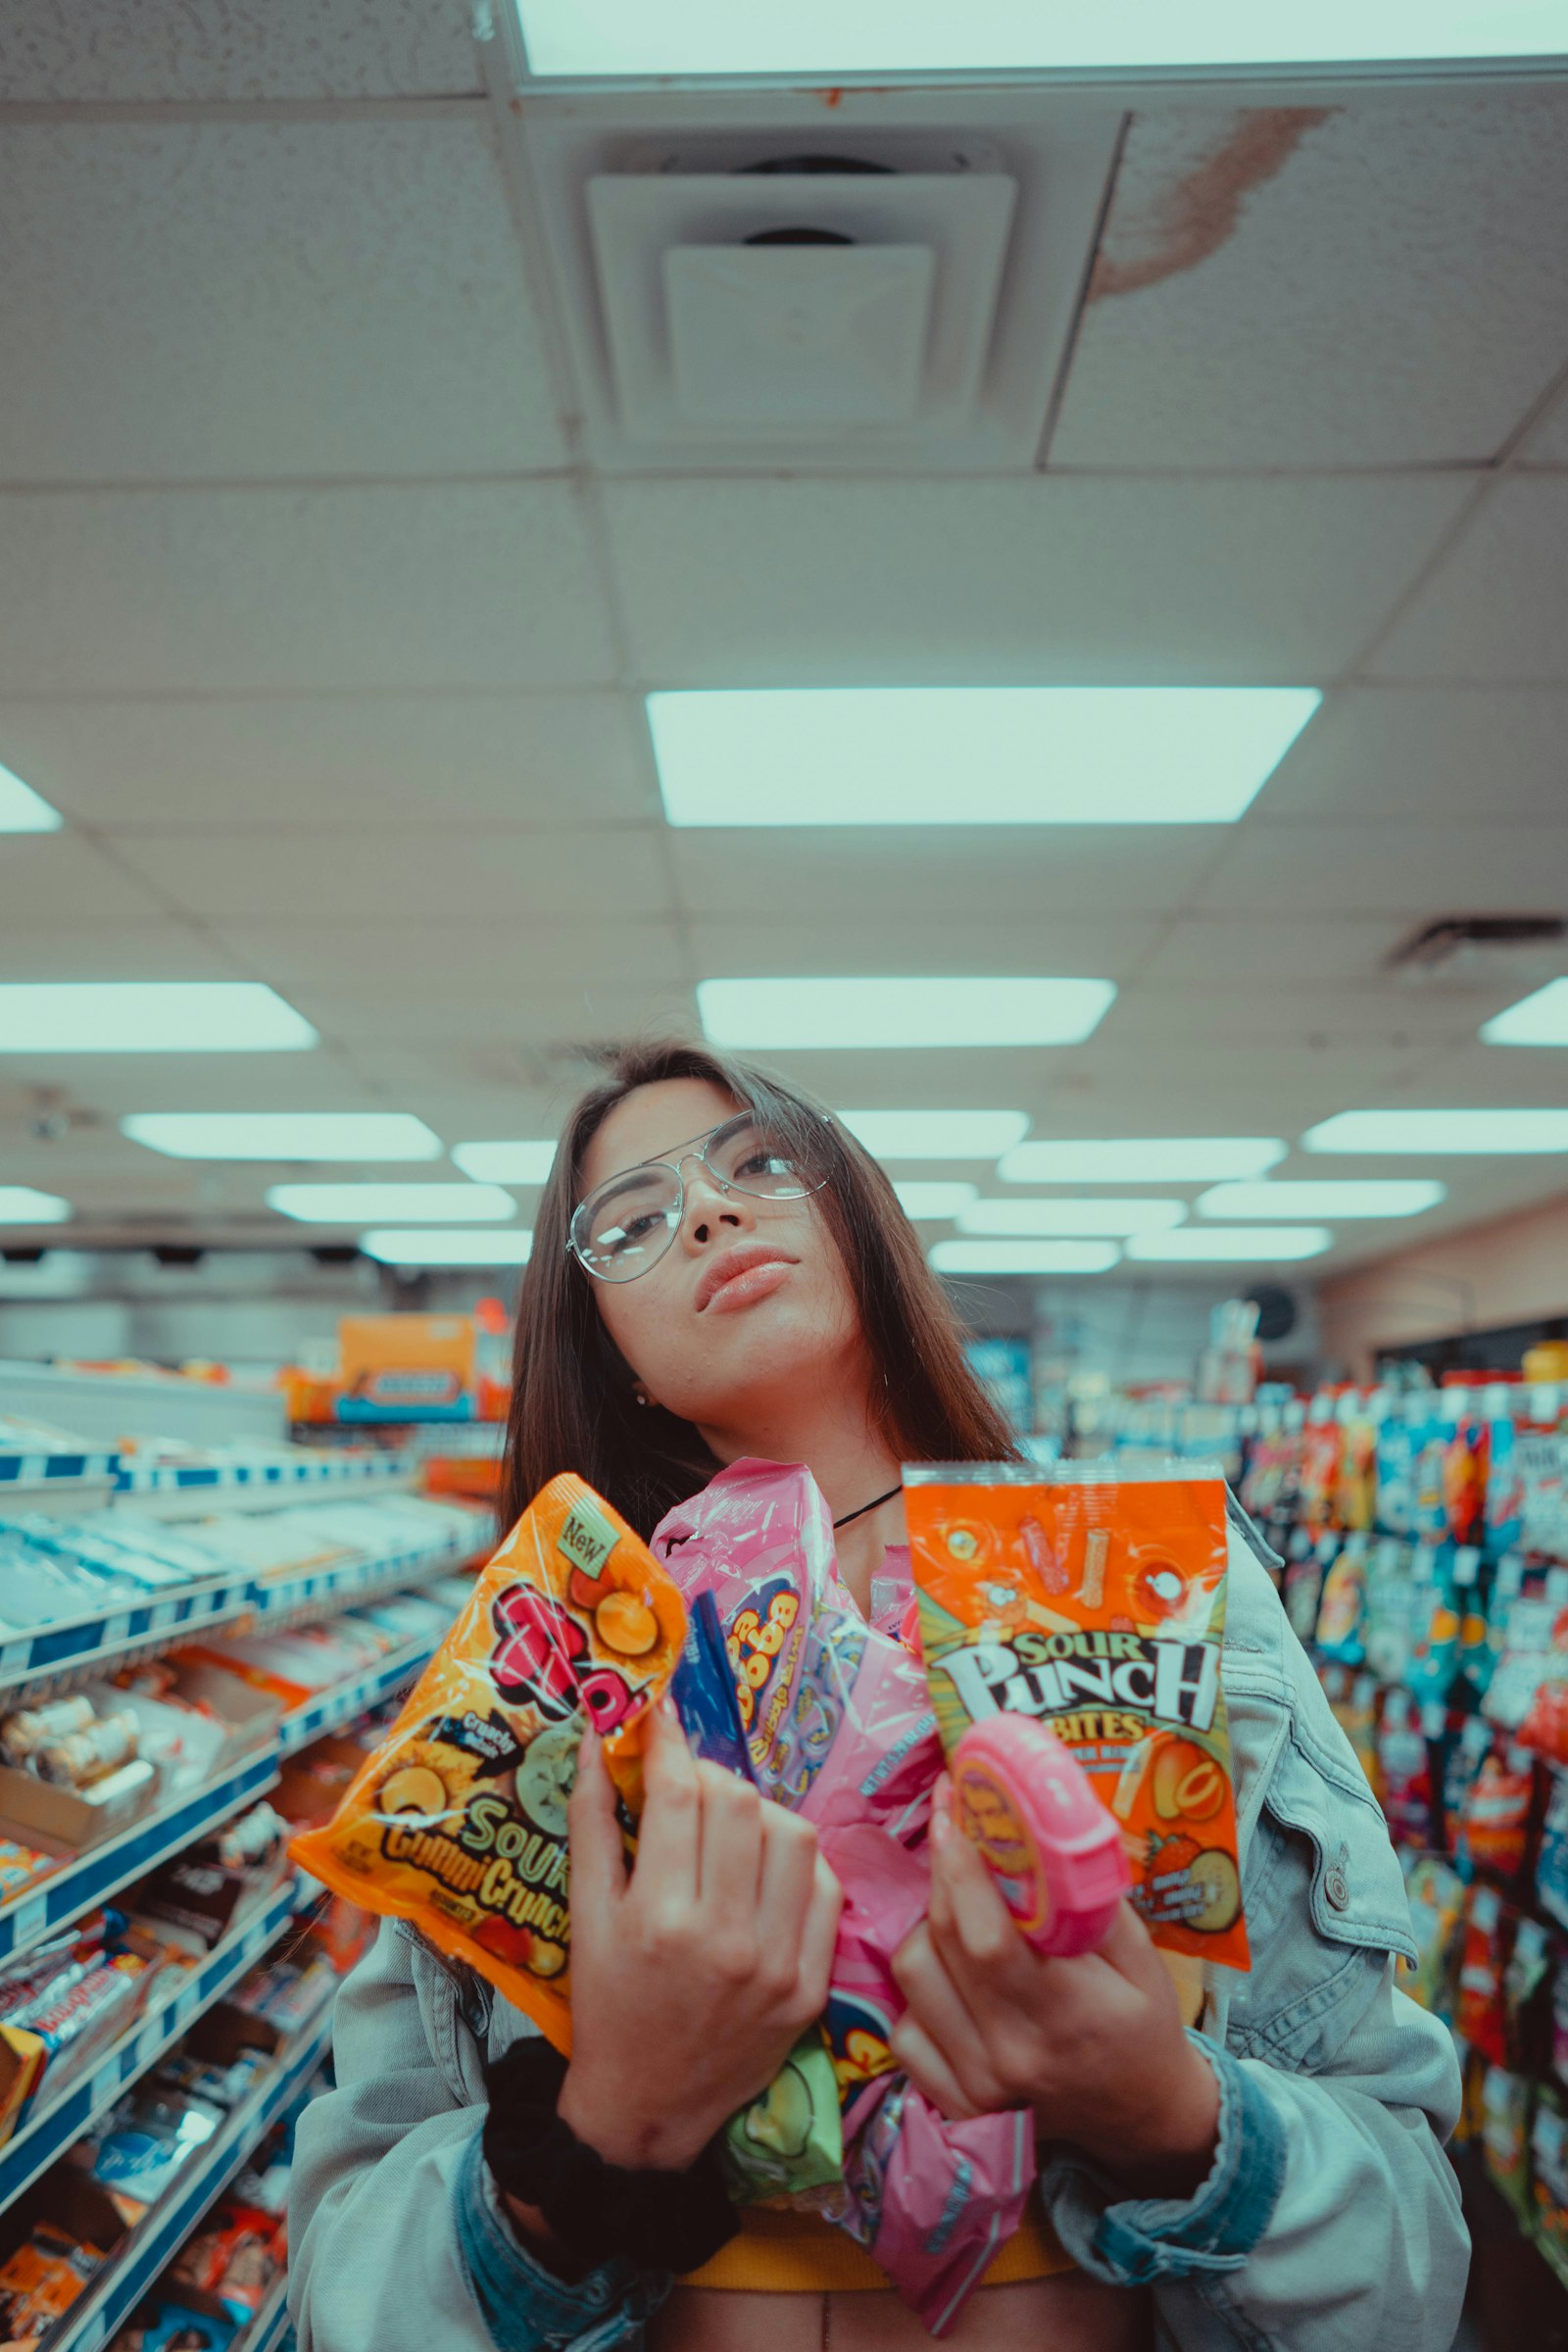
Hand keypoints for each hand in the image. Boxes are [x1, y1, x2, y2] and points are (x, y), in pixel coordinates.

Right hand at [558, 1701, 841, 2172]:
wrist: (648, 2107)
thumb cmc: (607, 2006)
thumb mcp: (585, 1917)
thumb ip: (591, 1819)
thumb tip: (596, 1734)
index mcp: (660, 1918)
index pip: (679, 1793)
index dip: (667, 1743)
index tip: (658, 1719)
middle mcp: (725, 1938)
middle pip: (739, 1802)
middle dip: (709, 1776)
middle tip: (687, 1785)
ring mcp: (777, 1964)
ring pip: (793, 1833)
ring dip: (758, 1812)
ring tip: (729, 1826)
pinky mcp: (811, 1986)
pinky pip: (826, 1888)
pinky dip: (798, 1861)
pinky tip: (764, 1868)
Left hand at [889, 1803, 1219, 2198]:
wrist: (1141, 2117)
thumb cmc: (1142, 2026)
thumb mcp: (1142, 1958)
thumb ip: (1088, 1900)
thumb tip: (1038, 1828)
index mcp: (1066, 2015)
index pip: (987, 1935)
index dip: (959, 1865)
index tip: (951, 1808)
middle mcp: (1011, 2054)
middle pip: (941, 1943)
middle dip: (942, 1872)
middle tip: (952, 1829)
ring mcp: (976, 2086)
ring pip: (911, 1974)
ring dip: (928, 1928)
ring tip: (963, 1913)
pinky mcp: (953, 2103)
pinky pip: (903, 2025)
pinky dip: (920, 1990)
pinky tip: (953, 1976)